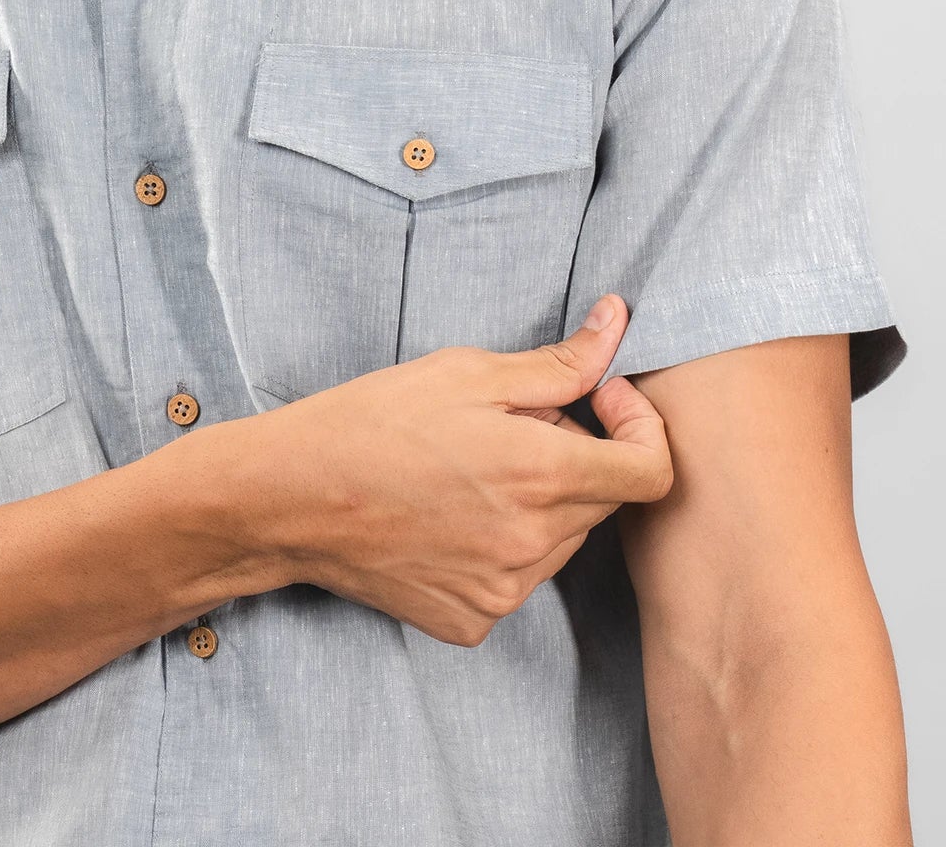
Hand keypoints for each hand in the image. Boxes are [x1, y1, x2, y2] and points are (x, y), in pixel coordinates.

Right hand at [229, 296, 671, 645]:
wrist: (291, 496)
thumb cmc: (374, 419)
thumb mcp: (467, 370)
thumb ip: (558, 361)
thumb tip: (618, 323)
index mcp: (542, 473)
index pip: (654, 471)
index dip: (641, 428)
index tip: (600, 400)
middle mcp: (534, 544)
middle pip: (604, 500)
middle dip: (578, 453)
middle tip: (510, 424)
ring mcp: (503, 592)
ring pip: (562, 540)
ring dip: (541, 501)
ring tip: (470, 469)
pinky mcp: (472, 621)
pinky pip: (517, 578)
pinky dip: (502, 545)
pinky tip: (447, 515)